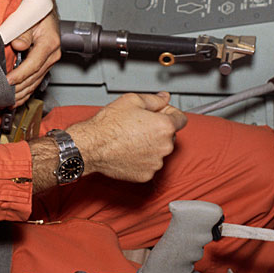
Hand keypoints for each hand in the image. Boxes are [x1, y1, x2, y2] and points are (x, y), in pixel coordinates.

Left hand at [8, 11, 60, 105]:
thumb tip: (18, 45)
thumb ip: (22, 33)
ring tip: (9, 103)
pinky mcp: (46, 64)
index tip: (8, 82)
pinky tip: (18, 98)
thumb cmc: (38, 14)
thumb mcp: (28, 19)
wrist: (45, 10)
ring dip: (22, 94)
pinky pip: (36, 80)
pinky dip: (27, 91)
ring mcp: (50, 61)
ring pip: (36, 82)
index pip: (33, 65)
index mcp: (49, 43)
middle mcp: (52, 55)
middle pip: (34, 77)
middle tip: (4, 97)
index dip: (20, 75)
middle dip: (19, 89)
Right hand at [70, 92, 185, 182]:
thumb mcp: (132, 100)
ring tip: (130, 138)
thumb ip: (154, 99)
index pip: (181, 119)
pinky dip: (142, 158)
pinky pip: (149, 164)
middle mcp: (164, 147)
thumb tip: (165, 97)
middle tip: (139, 124)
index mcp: (164, 126)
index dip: (170, 113)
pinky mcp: (146, 175)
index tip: (160, 113)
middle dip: (159, 129)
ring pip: (159, 151)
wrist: (92, 146)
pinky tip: (128, 150)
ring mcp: (156, 163)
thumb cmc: (108, 124)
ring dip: (151, 144)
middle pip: (170, 135)